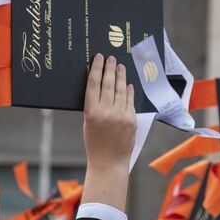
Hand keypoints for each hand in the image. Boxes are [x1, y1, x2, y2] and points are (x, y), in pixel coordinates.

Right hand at [83, 54, 135, 171]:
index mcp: (91, 112)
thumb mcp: (88, 123)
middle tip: (110, 57)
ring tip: (119, 66)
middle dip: (109, 68)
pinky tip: (127, 84)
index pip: (93, 84)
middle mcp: (106, 111)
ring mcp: (121, 115)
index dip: (96, 69)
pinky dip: (128, 91)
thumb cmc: (95, 143)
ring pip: (120, 90)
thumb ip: (93, 106)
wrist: (109, 162)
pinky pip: (130, 101)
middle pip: (108, 84)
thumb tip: (98, 87)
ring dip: (120, 76)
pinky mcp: (131, 120)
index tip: (98, 58)